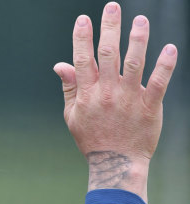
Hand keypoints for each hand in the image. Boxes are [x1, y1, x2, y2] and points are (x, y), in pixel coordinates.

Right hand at [53, 2, 176, 201]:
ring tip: (140, 20)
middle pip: (109, 54)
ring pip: (135, 63)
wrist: (115, 163)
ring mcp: (129, 99)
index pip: (82, 60)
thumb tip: (60, 65)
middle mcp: (107, 93)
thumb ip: (68, 88)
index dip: (82, 37)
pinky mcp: (149, 107)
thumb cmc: (92, 138)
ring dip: (138, 39)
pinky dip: (165, 65)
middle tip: (112, 7)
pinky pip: (159, 82)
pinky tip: (170, 47)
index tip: (83, 19)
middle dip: (109, 28)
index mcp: (88, 94)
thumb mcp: (72, 115)